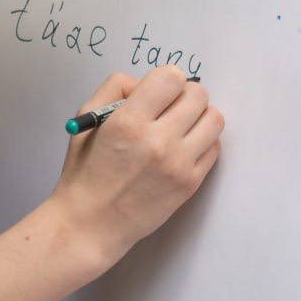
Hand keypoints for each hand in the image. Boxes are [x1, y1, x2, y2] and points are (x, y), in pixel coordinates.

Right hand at [48, 66, 223, 262]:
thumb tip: (147, 80)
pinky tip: (183, 146)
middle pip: (198, 95)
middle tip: (170, 107)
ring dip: (199, 116)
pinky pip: (215, 147)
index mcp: (128, 122)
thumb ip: (116, 88)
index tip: (159, 90)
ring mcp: (178, 164)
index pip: (171, 77)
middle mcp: (157, 141)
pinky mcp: (190, 183)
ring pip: (214, 119)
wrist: (92, 223)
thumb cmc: (86, 171)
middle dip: (184, 94)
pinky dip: (203, 141)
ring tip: (181, 125)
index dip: (166, 78)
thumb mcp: (87, 119)